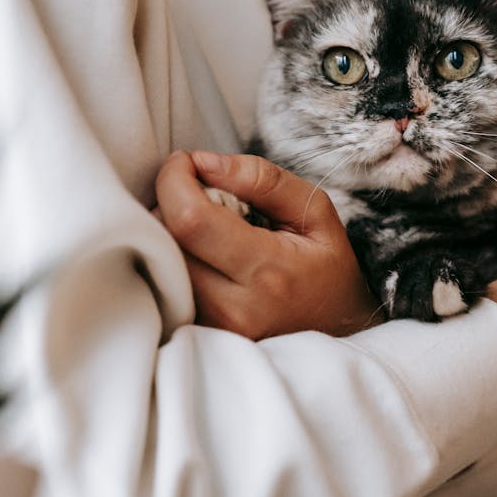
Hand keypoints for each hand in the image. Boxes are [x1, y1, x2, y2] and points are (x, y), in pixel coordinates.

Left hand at [154, 151, 376, 338]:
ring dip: (166, 232)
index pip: (190, 219)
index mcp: (268, 271)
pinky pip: (162, 287)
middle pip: (164, 241)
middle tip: (199, 195)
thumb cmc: (325, 265)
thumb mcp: (314, 210)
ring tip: (204, 228)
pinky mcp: (197, 335)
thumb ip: (261, 179)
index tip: (185, 161)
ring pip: (157, 264)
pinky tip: (199, 254)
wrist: (339, 330)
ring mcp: (211, 328)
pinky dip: (169, 260)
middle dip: (168, 203)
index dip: (175, 179)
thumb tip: (202, 162)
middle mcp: (233, 308)